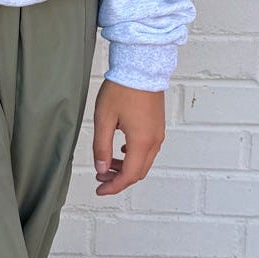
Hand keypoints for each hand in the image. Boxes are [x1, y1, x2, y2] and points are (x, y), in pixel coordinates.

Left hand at [93, 80, 165, 195]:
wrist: (141, 67)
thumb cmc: (122, 89)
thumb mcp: (104, 119)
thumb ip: (102, 147)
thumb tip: (101, 169)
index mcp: (141, 142)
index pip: (129, 175)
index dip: (114, 187)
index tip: (100, 190)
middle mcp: (154, 141)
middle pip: (139, 172)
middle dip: (119, 179)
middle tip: (100, 178)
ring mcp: (158, 133)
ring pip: (144, 161)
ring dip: (126, 168)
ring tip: (107, 164)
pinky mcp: (158, 125)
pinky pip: (148, 150)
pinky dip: (134, 156)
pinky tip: (120, 150)